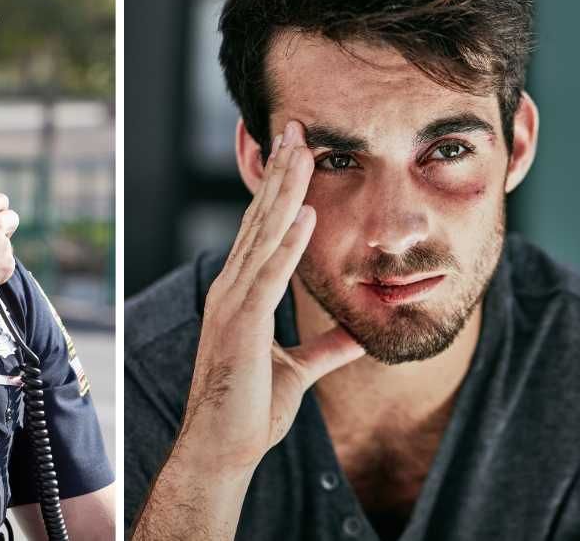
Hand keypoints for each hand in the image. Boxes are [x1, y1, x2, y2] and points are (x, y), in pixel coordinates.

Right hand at [175, 120, 364, 472]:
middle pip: (259, 221)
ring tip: (302, 152)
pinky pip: (268, 276)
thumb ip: (326, 349)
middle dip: (280, 174)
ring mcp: (232, 304)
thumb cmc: (250, 413)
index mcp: (241, 296)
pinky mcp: (240, 325)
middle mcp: (232, 290)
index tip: (298, 154)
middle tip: (296, 129)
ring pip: (262, 237)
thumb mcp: (298, 373)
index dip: (280, 191)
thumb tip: (358, 336)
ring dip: (284, 193)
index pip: (263, 232)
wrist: (221, 450)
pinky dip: (287, 243)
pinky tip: (305, 213)